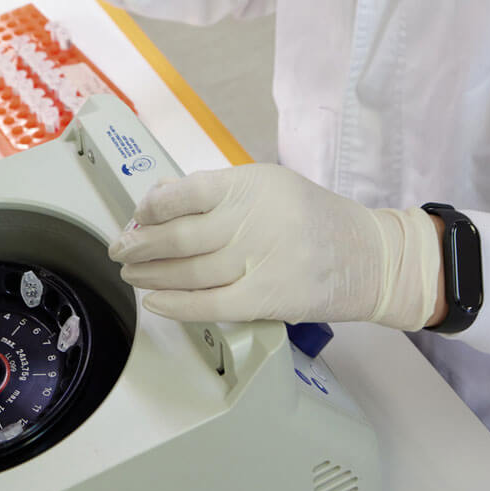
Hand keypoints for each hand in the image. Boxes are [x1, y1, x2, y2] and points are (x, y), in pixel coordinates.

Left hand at [108, 164, 441, 329]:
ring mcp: (258, 261)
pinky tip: (155, 302)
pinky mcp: (265, 298)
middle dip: (139, 246)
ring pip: (187, 272)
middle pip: (178, 237)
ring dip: (151, 275)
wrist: (369, 256)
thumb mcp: (268, 185)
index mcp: (250, 186)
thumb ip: (216, 190)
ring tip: (133, 274)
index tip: (139, 215)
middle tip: (120, 250)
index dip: (151, 207)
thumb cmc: (313, 218)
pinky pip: (208, 305)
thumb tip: (160, 199)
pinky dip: (176, 306)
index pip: (184, 193)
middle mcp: (252, 221)